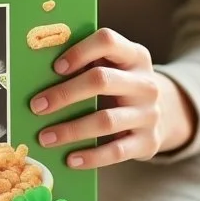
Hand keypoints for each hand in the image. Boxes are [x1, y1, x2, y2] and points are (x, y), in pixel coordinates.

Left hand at [29, 28, 196, 168]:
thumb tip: (38, 74)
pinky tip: (70, 159)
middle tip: (36, 106)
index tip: (55, 67)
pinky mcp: (148, 142)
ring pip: (105, 120)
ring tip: (45, 137)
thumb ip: (86, 64)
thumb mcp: (113, 68)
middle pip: (101, 80)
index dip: (79, 51)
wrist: (162, 115)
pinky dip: (91, 156)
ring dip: (71, 130)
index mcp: (134, 55)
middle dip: (64, 93)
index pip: (107, 41)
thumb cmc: (120, 87)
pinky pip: (116, 151)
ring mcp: (150, 113)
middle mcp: (146, 83)